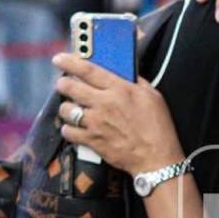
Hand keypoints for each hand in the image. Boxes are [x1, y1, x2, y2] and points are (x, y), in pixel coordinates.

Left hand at [53, 53, 182, 174]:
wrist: (157, 158)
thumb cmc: (158, 127)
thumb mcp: (153, 97)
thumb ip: (136, 82)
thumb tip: (123, 72)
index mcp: (120, 89)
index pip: (88, 69)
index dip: (69, 62)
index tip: (59, 59)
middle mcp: (104, 103)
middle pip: (70, 87)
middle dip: (63, 84)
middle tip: (64, 85)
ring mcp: (95, 123)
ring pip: (66, 109)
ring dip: (67, 108)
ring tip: (73, 109)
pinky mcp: (91, 140)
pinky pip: (68, 131)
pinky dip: (69, 129)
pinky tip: (75, 128)